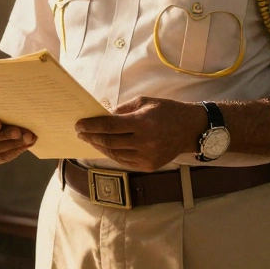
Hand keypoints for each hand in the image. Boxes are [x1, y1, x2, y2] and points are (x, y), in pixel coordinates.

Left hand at [75, 96, 207, 171]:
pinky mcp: (149, 166)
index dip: (92, 126)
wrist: (190, 129)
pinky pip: (124, 161)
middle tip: (80, 132)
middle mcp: (145, 142)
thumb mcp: (144, 102)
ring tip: (90, 139)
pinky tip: (104, 147)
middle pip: (109, 142)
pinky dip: (112, 154)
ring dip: (99, 147)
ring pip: (115, 154)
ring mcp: (147, 157)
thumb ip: (122, 110)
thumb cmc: (167, 111)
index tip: (79, 125)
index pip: (110, 126)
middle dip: (91, 137)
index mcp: (143, 123)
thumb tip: (102, 117)